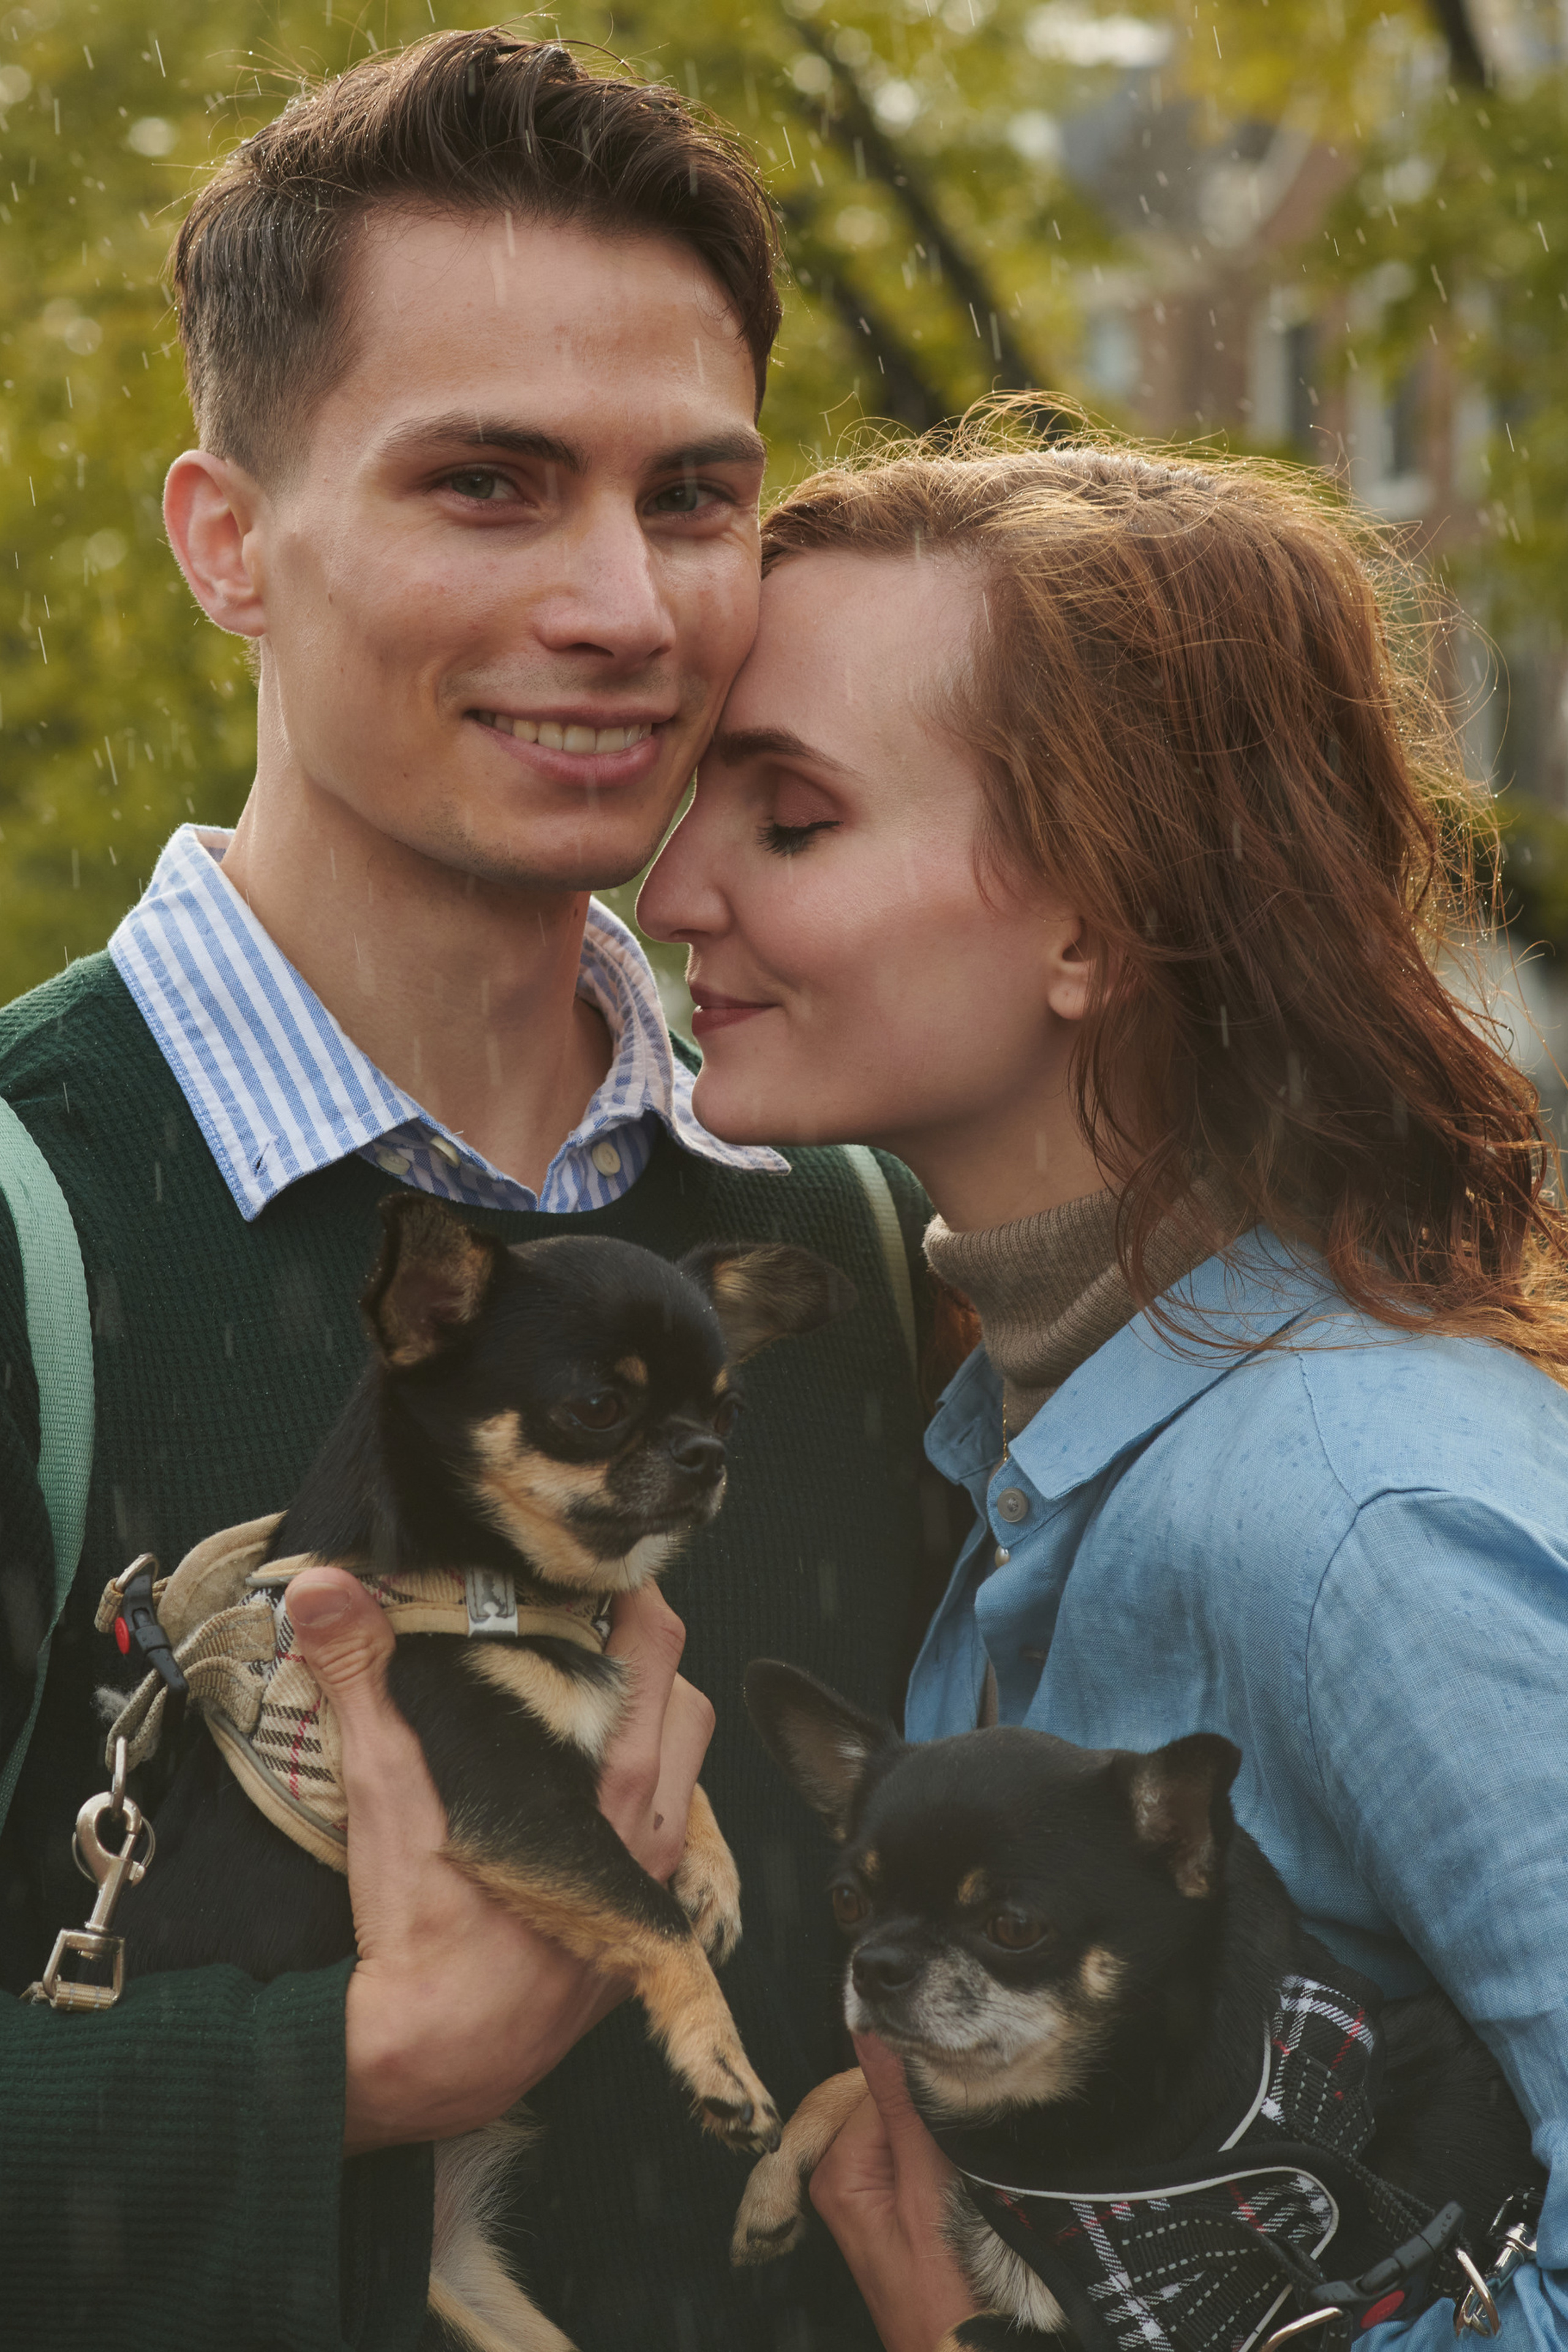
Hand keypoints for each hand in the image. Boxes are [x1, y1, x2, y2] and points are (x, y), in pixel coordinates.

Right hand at [286, 1568, 710, 2153]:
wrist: (432, 2058)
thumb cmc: (419, 1929)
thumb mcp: (386, 1788)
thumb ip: (363, 1674)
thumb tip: (323, 1583)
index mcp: (610, 1782)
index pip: (658, 1649)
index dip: (634, 1600)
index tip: (600, 1576)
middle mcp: (650, 1831)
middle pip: (684, 1705)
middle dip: (647, 1663)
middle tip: (588, 1640)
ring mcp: (652, 1886)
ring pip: (683, 1777)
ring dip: (646, 1737)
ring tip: (582, 1717)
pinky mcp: (638, 1935)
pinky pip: (669, 1848)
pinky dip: (640, 1813)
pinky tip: (580, 1809)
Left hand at [808, 2034, 980, 2351]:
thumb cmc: (943, 2303)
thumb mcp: (926, 2197)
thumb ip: (904, 2110)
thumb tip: (873, 2030)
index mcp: (838, 2167)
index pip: (881, 2083)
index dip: (927, 2085)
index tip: (963, 2095)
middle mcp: (845, 2174)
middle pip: (893, 2100)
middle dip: (935, 2109)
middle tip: (969, 2143)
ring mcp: (871, 2189)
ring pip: (912, 2124)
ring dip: (945, 2133)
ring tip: (968, 2171)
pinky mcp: (898, 2202)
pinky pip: (920, 2152)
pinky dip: (947, 2154)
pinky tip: (965, 2178)